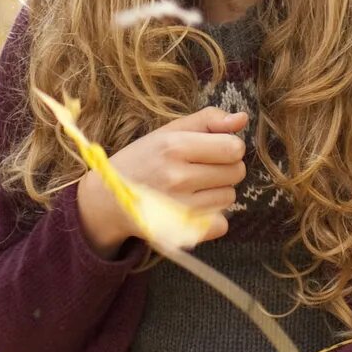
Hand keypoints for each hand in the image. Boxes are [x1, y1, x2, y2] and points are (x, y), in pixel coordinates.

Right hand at [73, 106, 247, 255]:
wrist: (109, 198)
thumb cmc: (143, 159)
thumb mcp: (169, 132)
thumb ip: (208, 120)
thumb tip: (243, 118)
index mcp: (175, 147)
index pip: (234, 148)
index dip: (229, 147)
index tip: (214, 149)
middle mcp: (178, 178)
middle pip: (236, 172)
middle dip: (224, 168)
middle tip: (200, 168)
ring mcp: (180, 208)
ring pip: (230, 197)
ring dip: (217, 191)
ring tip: (192, 187)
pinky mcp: (183, 233)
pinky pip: (222, 224)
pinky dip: (213, 218)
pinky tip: (193, 208)